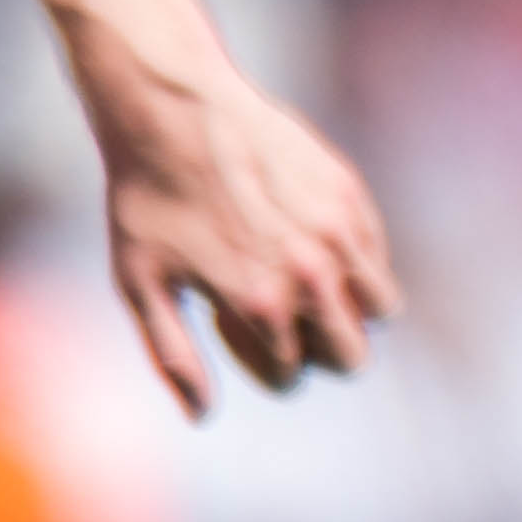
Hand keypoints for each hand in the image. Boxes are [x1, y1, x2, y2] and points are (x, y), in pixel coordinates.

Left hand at [89, 62, 403, 416]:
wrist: (171, 105)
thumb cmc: (144, 197)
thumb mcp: (140, 284)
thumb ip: (174, 357)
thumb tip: (202, 416)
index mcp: (259, 305)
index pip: (291, 374)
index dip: (257, 359)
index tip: (227, 321)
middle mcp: (311, 274)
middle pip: (352, 356)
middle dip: (316, 349)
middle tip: (278, 315)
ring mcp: (338, 233)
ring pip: (380, 308)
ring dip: (347, 307)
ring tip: (301, 279)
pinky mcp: (351, 195)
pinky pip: (377, 254)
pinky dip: (353, 261)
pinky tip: (303, 234)